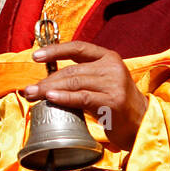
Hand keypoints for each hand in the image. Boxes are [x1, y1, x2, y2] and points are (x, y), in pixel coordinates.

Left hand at [23, 41, 146, 148]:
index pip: (78, 47)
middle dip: (47, 79)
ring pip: (74, 82)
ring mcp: (114, 84)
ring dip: (49, 89)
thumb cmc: (115, 103)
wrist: (141, 123)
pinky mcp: (113, 101)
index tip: (35, 56)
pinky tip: (50, 98)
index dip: (55, 50)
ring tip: (32, 95)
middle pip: (72, 70)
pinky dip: (64, 97)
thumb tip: (45, 81)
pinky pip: (82, 97)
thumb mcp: (102, 81)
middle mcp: (112, 67)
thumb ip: (81, 75)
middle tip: (28, 90)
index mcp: (108, 57)